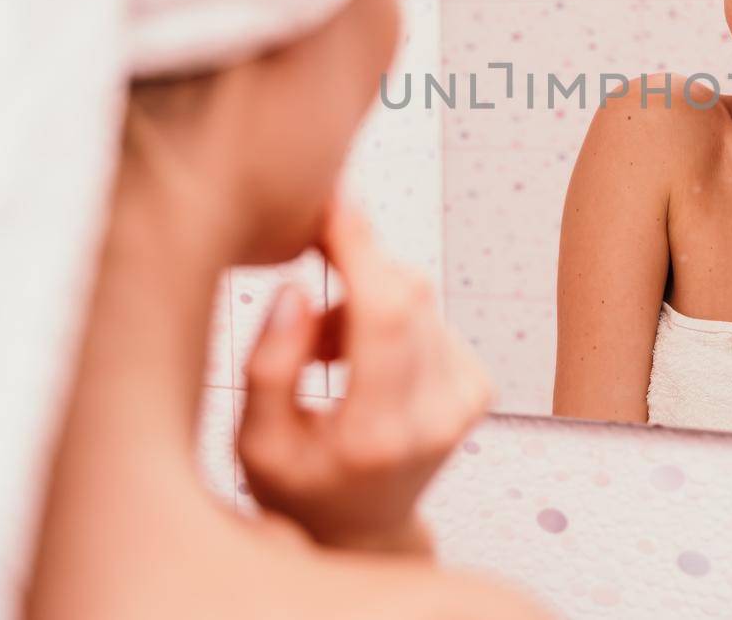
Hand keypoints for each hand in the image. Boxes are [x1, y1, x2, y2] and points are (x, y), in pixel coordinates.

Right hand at [235, 198, 492, 555]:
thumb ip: (269, 365)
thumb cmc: (295, 485)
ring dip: (365, 298)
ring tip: (325, 352)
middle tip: (311, 250)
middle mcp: (433, 418)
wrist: (364, 530)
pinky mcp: (477, 388)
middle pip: (409, 292)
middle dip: (358, 256)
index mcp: (374, 436)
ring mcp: (465, 403)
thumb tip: (299, 288)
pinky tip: (360, 359)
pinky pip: (430, 315)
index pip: (383, 314)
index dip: (360, 245)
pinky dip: (389, 317)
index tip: (331, 201)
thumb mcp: (254, 442)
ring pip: (419, 297)